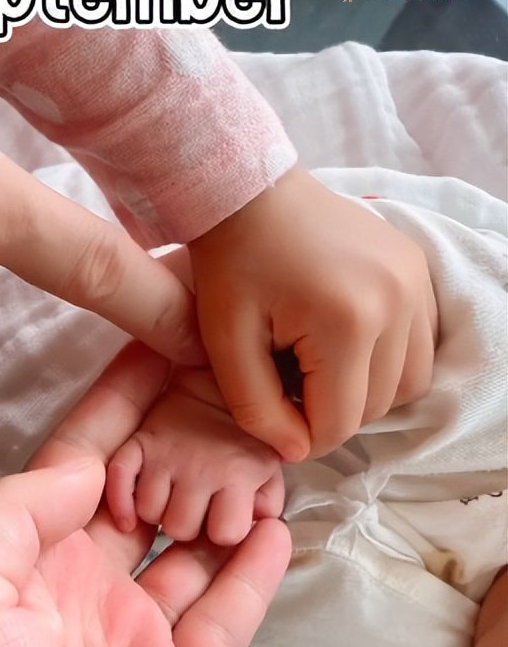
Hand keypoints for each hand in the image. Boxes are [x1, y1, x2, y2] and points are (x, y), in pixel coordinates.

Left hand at [0, 343, 289, 646]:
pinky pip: (218, 622)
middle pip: (139, 496)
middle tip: (234, 389)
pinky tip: (275, 529)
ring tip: (268, 452)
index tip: (159, 341)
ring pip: (187, 552)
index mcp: (11, 566)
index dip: (115, 401)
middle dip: (181, 442)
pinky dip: (247, 578)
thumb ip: (7, 518)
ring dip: (223, 502)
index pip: (72, 460)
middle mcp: (69, 595)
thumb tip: (81, 464)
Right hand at [106, 366, 283, 544]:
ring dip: (158, 510)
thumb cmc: (246, 429)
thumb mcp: (271, 464)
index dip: (224, 530)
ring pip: (149, 512)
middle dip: (187, 524)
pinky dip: (120, 499)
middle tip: (193, 506)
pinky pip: (119, 480)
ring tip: (169, 497)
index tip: (223, 517)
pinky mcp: (137, 443)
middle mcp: (200, 468)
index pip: (226, 533)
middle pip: (181, 528)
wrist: (217, 377)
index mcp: (238, 474)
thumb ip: (268, 501)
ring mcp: (165, 456)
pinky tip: (129, 514)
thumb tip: (261, 526)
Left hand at [189, 167, 437, 461]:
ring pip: (406, 385)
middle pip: (375, 407)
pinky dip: (387, 364)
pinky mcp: (421, 274)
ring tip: (316, 371)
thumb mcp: (225, 342)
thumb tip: (296, 451)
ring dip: (364, 394)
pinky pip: (419, 348)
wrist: (253, 194)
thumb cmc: (230, 266)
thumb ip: (256, 408)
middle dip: (330, 414)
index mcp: (348, 323)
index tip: (271, 417)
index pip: (339, 422)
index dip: (302, 438)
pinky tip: (344, 350)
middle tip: (287, 389)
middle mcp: (397, 304)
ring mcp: (416, 285)